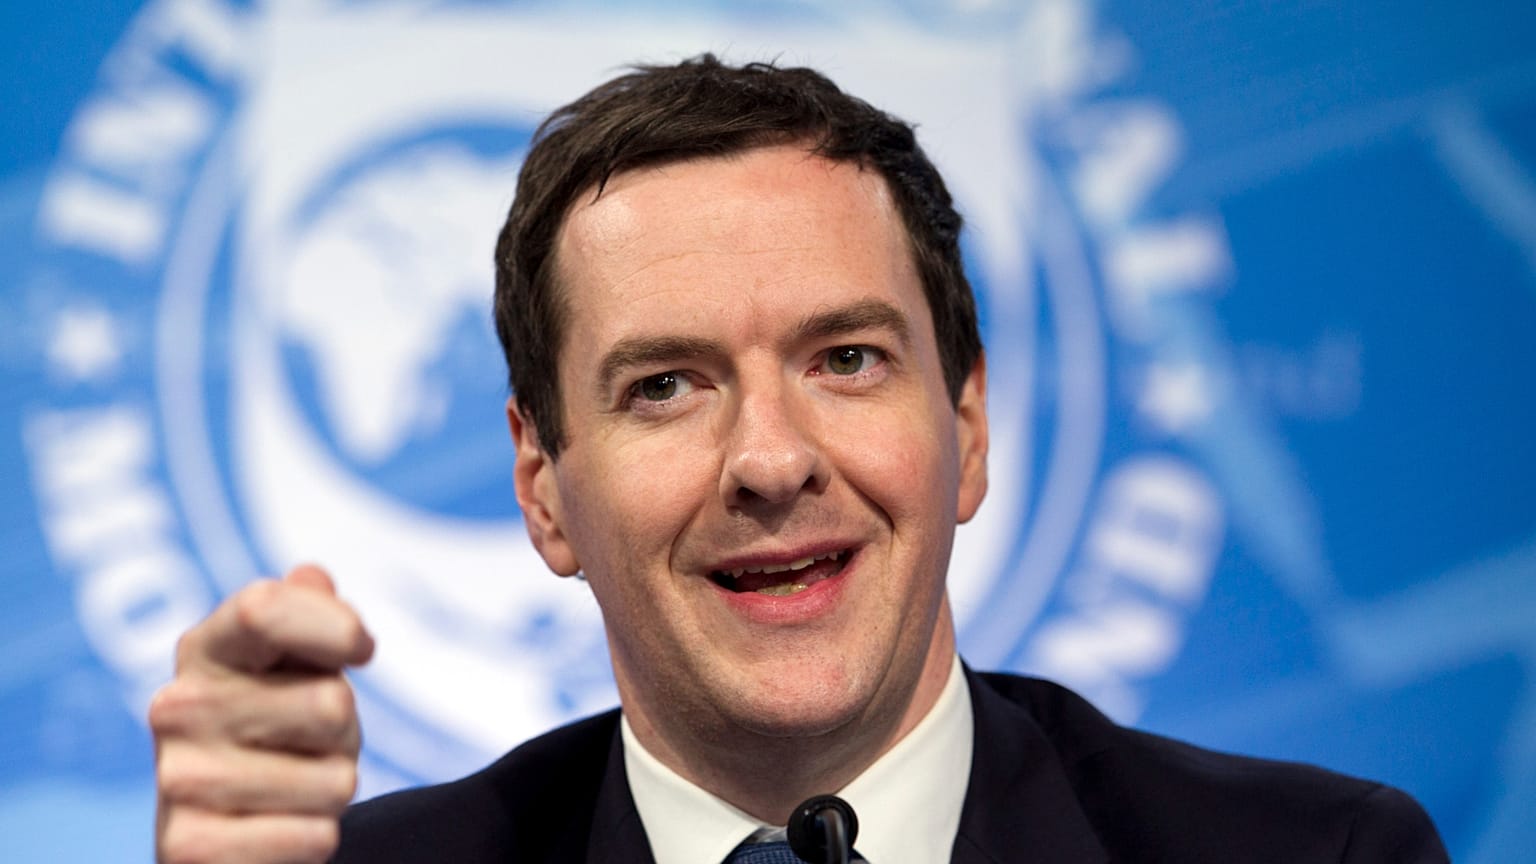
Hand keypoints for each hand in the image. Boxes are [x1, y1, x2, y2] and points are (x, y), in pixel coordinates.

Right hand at [150, 565, 375, 863]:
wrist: (226, 833)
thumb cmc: (277, 731)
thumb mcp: (300, 667)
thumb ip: (308, 616)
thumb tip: (311, 576)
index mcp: (205, 648)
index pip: (265, 609)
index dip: (336, 627)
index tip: (363, 650)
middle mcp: (177, 708)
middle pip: (331, 702)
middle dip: (344, 732)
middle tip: (308, 744)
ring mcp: (179, 779)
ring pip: (336, 778)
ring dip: (331, 789)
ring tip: (292, 789)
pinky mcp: (191, 847)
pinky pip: (316, 836)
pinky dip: (316, 838)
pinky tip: (279, 832)